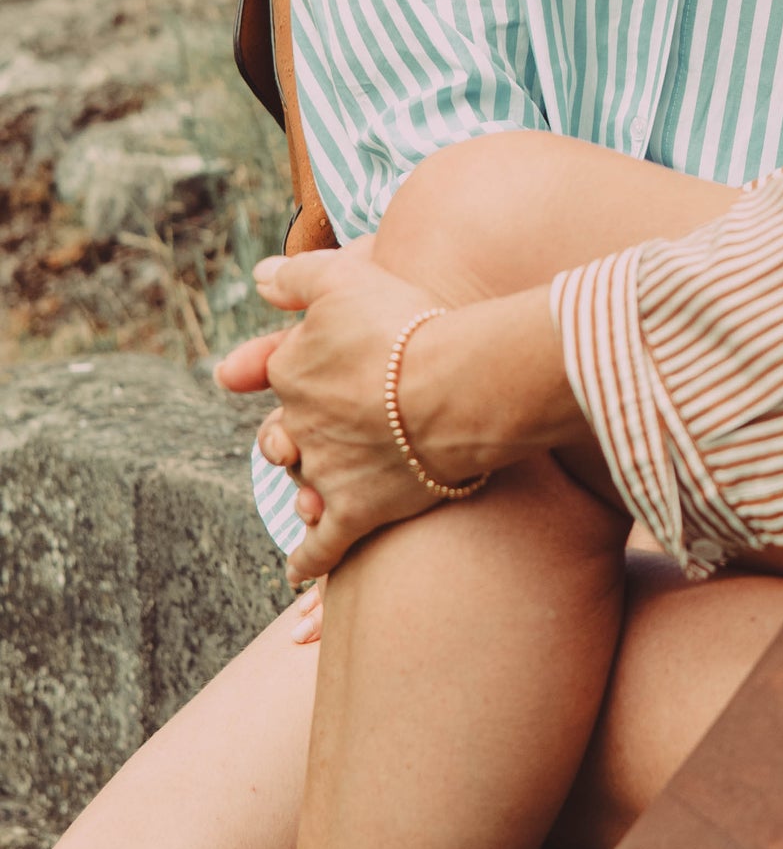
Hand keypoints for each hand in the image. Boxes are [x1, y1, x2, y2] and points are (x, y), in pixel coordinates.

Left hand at [215, 249, 472, 588]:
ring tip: (309, 494)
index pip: (277, 372)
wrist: (457, 387)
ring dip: (303, 488)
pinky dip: (307, 559)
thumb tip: (259, 278)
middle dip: (287, 437)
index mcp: (292, 370)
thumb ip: (297, 276)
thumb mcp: (343, 277)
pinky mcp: (357, 513)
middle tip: (299, 434)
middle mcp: (299, 424)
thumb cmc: (406, 325)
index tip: (276, 372)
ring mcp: (326, 473)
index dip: (279, 369)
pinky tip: (296, 572)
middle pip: (283, 435)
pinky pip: (322, 546)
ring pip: (302, 486)